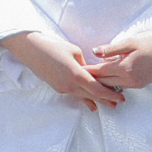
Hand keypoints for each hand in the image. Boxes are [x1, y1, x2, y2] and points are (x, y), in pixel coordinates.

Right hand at [0, 30, 124, 108]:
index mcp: (76, 75)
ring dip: (95, 100)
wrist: (30, 49)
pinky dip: (84, 98)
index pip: (97, 88)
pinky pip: (74, 94)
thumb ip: (84, 63)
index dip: (110, 94)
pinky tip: (90, 103)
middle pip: (92, 95)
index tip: (121, 96)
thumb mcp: (74, 50)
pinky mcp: (57, 87)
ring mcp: (62, 88)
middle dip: (106, 100)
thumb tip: (90, 71)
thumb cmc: (52, 46)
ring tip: (107, 105)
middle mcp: (69, 85)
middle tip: (118, 103)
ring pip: (83, 96)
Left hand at [83, 30, 151, 94]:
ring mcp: (136, 84)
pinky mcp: (141, 85)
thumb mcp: (130, 41)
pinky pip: (122, 86)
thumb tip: (94, 51)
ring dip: (102, 82)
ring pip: (113, 86)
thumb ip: (111, 49)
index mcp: (125, 68)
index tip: (76, 68)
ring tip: (89, 78)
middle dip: (92, 79)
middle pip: (104, 82)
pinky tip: (106, 78)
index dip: (87, 70)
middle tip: (78, 76)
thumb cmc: (150, 41)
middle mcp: (130, 79)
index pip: (100, 72)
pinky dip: (113, 83)